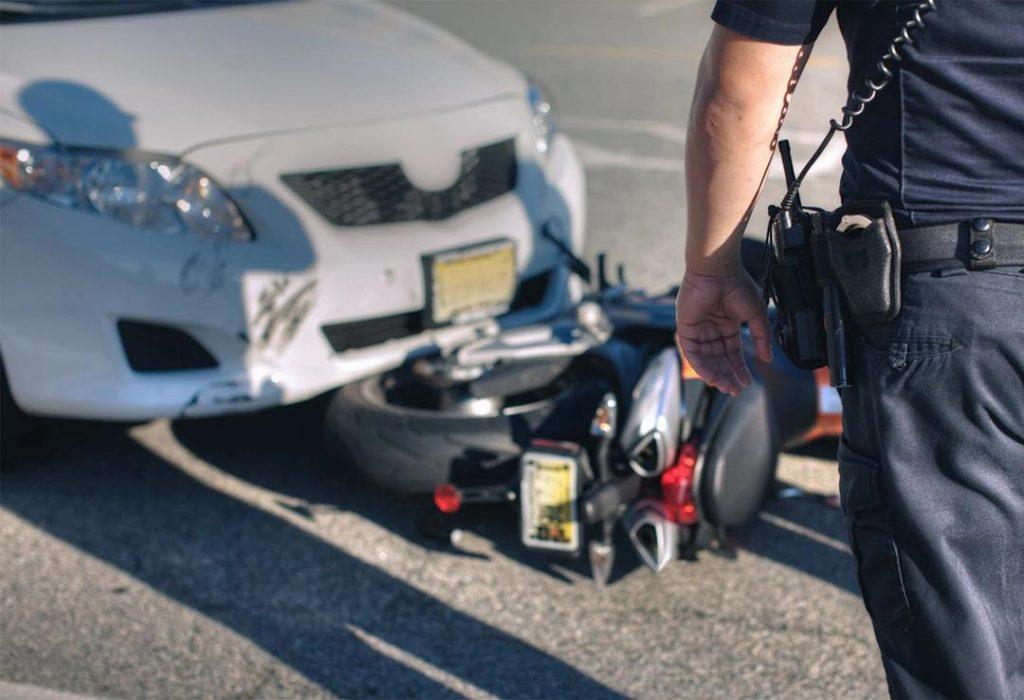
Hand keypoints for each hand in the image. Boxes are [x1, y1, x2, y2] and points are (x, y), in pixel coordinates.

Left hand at [675, 267, 771, 395]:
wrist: (717, 270)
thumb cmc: (737, 285)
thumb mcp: (755, 314)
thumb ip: (761, 337)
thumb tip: (767, 359)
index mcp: (727, 325)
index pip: (732, 352)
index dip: (739, 368)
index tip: (746, 382)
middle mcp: (711, 329)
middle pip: (719, 359)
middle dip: (728, 375)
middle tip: (736, 390)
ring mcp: (698, 330)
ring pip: (706, 359)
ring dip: (716, 375)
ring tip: (727, 387)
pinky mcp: (685, 329)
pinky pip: (693, 353)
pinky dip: (702, 367)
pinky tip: (713, 377)